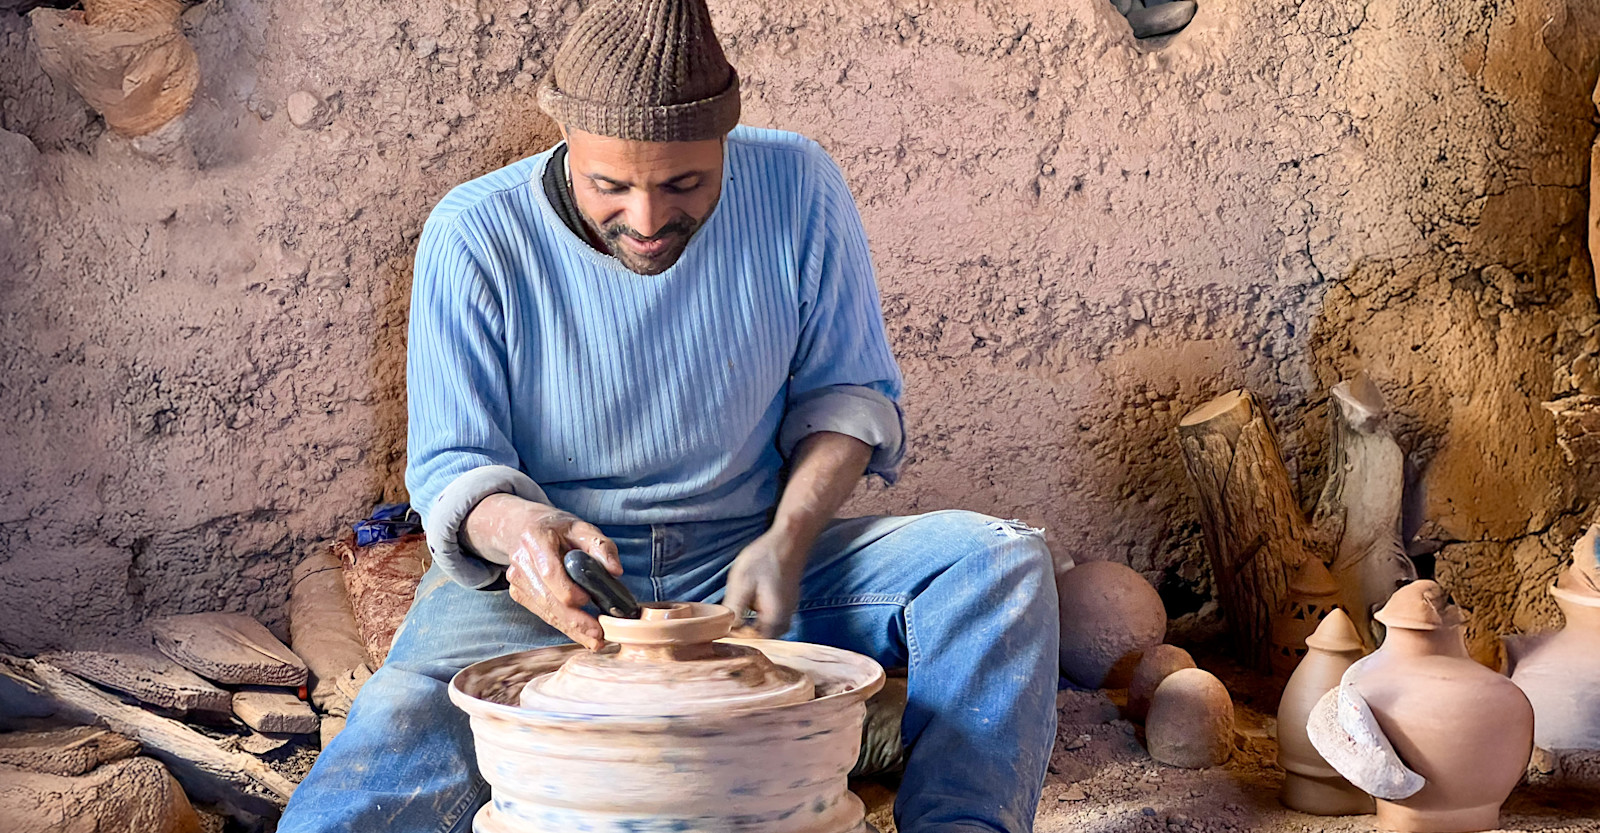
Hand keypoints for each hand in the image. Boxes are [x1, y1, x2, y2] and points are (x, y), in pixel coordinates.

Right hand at [464, 494, 620, 649]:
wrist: (525, 528)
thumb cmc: (558, 529)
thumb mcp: (582, 527)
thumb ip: (601, 546)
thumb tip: (615, 571)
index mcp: (536, 538)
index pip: (550, 571)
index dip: (568, 590)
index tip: (588, 600)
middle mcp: (521, 560)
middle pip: (547, 598)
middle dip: (574, 620)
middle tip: (599, 635)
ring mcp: (517, 579)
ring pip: (545, 610)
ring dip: (570, 628)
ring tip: (594, 640)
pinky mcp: (518, 593)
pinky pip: (543, 613)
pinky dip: (562, 624)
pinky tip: (580, 632)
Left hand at [723, 530, 807, 637]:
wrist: (790, 538)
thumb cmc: (766, 558)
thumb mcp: (742, 583)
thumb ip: (734, 609)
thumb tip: (725, 630)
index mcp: (774, 619)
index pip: (753, 642)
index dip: (735, 639)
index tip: (720, 630)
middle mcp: (785, 619)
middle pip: (761, 638)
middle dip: (743, 633)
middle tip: (724, 623)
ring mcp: (788, 611)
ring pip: (766, 628)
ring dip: (750, 624)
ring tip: (733, 613)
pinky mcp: (786, 602)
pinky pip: (770, 617)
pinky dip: (757, 615)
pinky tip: (747, 603)